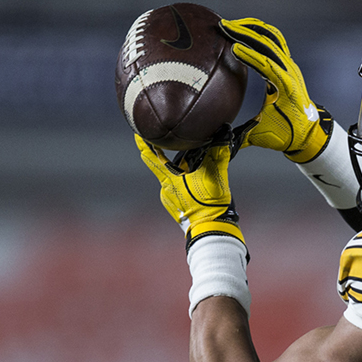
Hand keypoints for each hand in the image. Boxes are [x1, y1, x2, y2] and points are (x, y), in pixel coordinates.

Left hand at [136, 132, 243, 246]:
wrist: (211, 232)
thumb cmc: (211, 206)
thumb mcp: (216, 177)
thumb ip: (218, 154)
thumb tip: (224, 134)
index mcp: (170, 179)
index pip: (151, 156)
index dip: (142, 141)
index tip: (138, 129)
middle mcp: (165, 189)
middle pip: (160, 165)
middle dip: (163, 154)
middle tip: (165, 141)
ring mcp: (169, 200)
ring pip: (171, 178)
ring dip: (179, 171)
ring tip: (192, 169)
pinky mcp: (175, 208)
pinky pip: (177, 190)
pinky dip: (184, 184)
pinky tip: (195, 186)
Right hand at [220, 17, 331, 162]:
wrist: (308, 133)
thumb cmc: (286, 135)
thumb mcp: (261, 136)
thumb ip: (239, 138)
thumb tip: (216, 143)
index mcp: (285, 87)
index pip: (268, 65)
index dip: (250, 55)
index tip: (233, 48)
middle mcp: (289, 72)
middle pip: (269, 44)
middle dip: (245, 33)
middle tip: (224, 27)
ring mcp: (290, 66)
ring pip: (273, 37)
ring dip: (252, 28)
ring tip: (231, 24)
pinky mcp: (287, 64)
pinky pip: (275, 41)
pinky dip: (259, 32)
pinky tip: (243, 29)